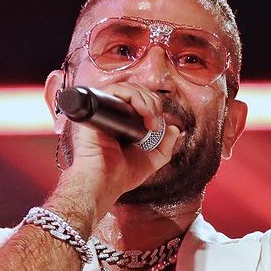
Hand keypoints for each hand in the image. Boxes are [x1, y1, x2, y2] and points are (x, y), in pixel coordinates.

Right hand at [64, 82, 181, 213]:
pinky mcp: (95, 108)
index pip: (140, 101)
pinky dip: (133, 96)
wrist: (105, 182)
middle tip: (156, 125)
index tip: (159, 126)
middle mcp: (111, 115)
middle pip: (136, 91)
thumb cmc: (121, 175)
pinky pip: (114, 90)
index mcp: (122, 123)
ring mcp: (102, 110)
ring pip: (127, 88)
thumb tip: (175, 128)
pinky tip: (142, 112)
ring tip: (150, 121)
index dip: (154, 106)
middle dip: (153, 103)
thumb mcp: (151, 160)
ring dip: (146, 101)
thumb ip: (165, 145)